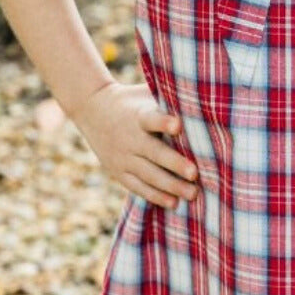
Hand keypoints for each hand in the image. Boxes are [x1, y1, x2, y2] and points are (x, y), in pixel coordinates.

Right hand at [68, 81, 199, 208]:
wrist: (92, 108)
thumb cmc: (133, 100)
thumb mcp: (146, 92)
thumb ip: (169, 98)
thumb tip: (201, 96)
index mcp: (138, 116)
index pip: (151, 119)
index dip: (164, 122)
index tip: (178, 125)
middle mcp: (130, 137)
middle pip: (153, 152)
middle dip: (174, 164)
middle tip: (195, 174)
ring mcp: (123, 157)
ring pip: (148, 174)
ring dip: (170, 185)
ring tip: (192, 194)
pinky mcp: (118, 171)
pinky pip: (137, 186)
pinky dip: (155, 195)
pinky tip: (173, 203)